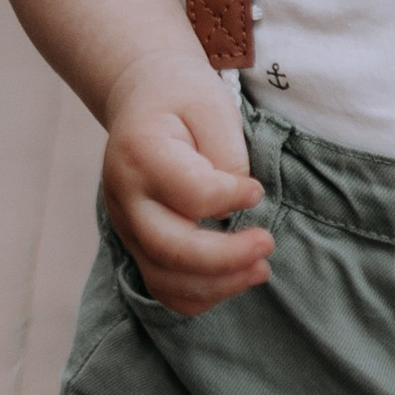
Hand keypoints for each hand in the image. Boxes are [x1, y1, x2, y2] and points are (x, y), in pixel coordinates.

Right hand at [100, 63, 274, 314]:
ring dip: (218, 285)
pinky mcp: (136, 245)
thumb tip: (238, 208)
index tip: (257, 192)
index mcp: (141, 152)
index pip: (189, 193)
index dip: (230, 198)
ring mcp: (126, 226)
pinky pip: (162, 288)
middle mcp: (125, 196)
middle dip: (226, 258)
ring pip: (164, 278)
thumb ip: (227, 155)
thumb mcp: (212, 106)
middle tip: (268, 244)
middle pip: (170, 247)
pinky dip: (199, 296)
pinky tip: (234, 280)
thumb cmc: (183, 99)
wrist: (144, 98)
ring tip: (261, 270)